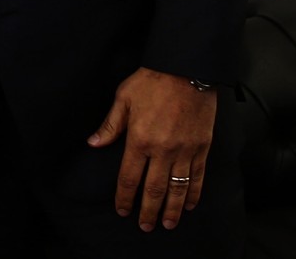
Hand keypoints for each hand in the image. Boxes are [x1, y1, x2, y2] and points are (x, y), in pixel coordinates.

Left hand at [87, 67, 216, 231]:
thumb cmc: (151, 80)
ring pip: (177, 189)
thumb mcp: (123, 98)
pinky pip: (197, 177)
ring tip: (167, 224)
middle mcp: (163, 150)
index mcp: (139, 139)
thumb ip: (110, 125)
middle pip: (154, 189)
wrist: (186, 69)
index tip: (122, 210)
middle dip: (148, 211)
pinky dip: (193, 194)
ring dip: (172, 210)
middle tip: (145, 227)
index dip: (124, 196)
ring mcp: (185, 150)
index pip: (129, 177)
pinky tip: (189, 205)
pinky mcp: (201, 147)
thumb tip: (93, 144)